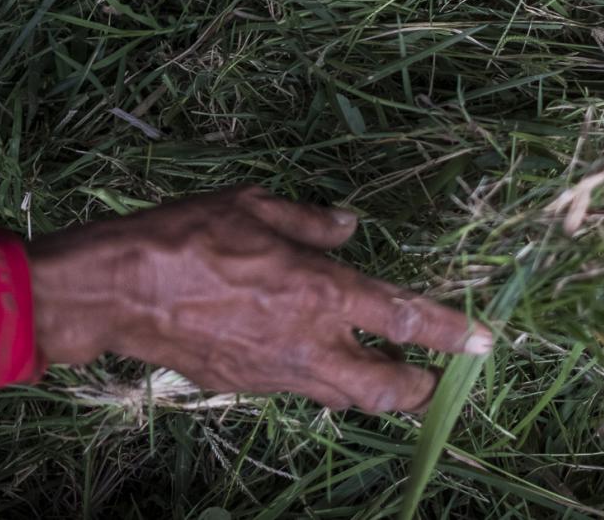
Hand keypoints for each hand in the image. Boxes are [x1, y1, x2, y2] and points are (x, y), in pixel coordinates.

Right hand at [28, 186, 491, 412]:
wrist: (120, 289)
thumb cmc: (188, 234)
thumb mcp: (255, 205)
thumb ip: (311, 222)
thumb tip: (349, 227)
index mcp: (321, 290)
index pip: (404, 319)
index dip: (451, 332)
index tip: (484, 342)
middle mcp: (309, 340)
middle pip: (386, 388)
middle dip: (418, 388)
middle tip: (430, 377)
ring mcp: (277, 371)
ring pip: (343, 399)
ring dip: (369, 389)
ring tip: (380, 372)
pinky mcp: (245, 385)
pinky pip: (298, 390)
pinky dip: (318, 380)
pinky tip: (311, 358)